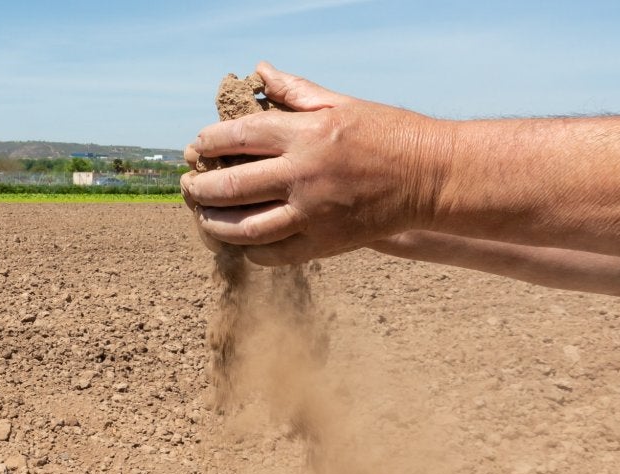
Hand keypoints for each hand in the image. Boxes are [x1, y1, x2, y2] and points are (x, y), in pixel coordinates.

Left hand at [181, 62, 448, 265]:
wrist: (431, 177)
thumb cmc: (387, 134)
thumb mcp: (340, 104)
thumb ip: (295, 93)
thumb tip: (260, 72)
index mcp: (304, 134)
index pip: (238, 137)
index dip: (208, 143)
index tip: (196, 148)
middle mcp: (302, 174)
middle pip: (230, 186)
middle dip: (199, 188)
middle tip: (187, 186)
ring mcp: (310, 214)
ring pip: (243, 229)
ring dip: (214, 225)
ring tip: (203, 218)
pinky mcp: (322, 244)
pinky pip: (272, 254)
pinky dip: (250, 251)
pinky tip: (242, 243)